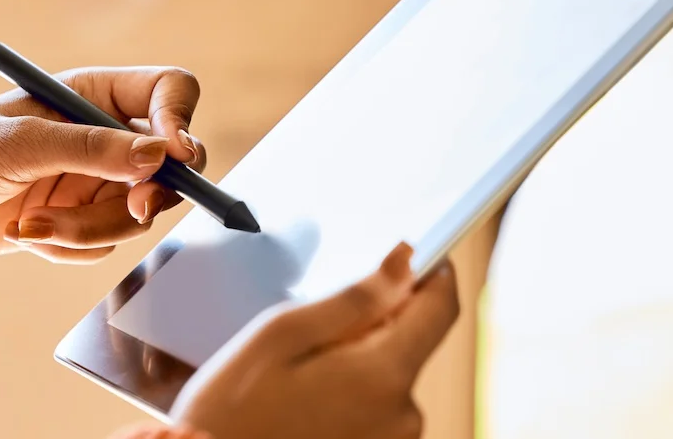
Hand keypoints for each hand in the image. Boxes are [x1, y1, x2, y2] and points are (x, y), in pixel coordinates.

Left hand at [0, 67, 206, 263]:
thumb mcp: (19, 144)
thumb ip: (90, 148)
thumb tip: (159, 156)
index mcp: (90, 94)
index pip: (167, 91)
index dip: (180, 120)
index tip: (174, 156)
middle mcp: (100, 135)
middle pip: (167, 164)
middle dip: (148, 193)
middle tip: (130, 211)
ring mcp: (91, 181)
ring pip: (135, 214)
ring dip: (86, 229)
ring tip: (30, 227)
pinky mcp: (77, 222)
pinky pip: (104, 245)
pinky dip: (68, 248)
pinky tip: (24, 234)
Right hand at [172, 243, 458, 438]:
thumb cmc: (231, 413)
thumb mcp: (279, 335)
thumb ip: (351, 299)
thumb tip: (404, 262)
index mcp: (384, 376)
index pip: (441, 308)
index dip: (432, 273)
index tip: (414, 257)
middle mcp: (404, 415)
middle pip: (410, 342)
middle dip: (372, 325)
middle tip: (311, 332)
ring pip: (389, 375)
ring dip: (356, 361)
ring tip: (296, 376)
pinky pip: (376, 408)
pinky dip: (349, 394)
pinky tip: (303, 401)